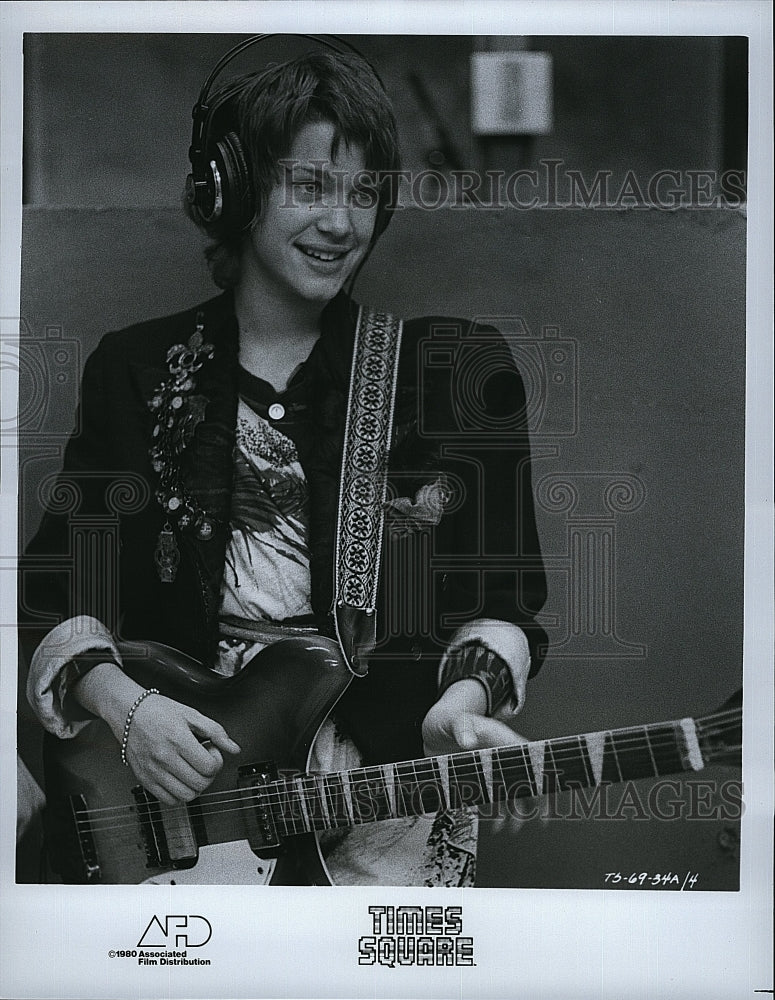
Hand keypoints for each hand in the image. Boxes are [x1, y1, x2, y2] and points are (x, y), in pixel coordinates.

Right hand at [71, 663, 239, 804]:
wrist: (129, 712)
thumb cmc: (158, 711)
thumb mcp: (192, 714)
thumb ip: (216, 731)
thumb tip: (233, 748)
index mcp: (178, 740)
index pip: (209, 767)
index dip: (217, 761)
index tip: (211, 751)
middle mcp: (164, 758)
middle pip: (200, 783)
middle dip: (209, 774)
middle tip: (204, 761)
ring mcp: (153, 771)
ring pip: (186, 796)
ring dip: (196, 786)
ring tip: (192, 770)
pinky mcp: (144, 779)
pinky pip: (168, 800)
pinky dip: (179, 794)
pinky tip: (180, 778)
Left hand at [423, 679, 531, 834]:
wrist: (437, 729)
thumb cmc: (452, 721)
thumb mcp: (457, 721)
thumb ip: (463, 729)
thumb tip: (468, 741)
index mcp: (504, 741)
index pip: (530, 761)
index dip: (540, 777)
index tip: (545, 793)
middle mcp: (503, 757)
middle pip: (526, 780)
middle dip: (534, 801)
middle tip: (540, 819)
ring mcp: (493, 770)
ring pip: (512, 793)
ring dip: (515, 812)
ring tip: (513, 827)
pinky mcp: (481, 780)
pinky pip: (495, 799)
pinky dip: (497, 814)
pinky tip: (495, 824)